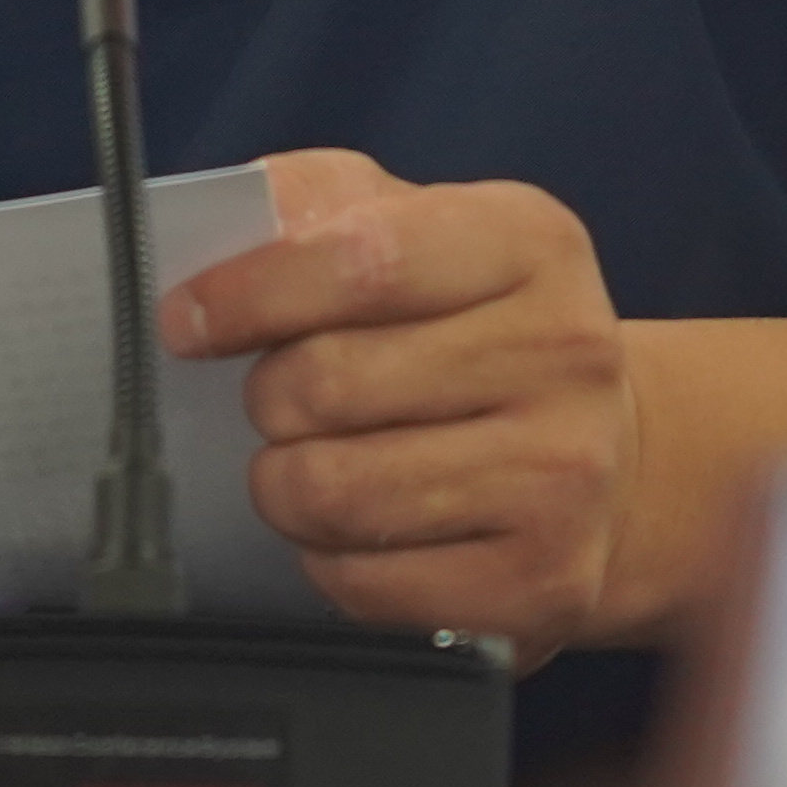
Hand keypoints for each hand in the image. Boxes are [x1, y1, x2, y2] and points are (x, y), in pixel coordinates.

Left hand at [163, 147, 638, 657]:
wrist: (599, 451)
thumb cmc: (475, 328)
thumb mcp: (417, 225)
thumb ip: (317, 202)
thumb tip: (226, 232)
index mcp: (530, 242)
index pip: (364, 258)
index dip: (252, 292)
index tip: (187, 320)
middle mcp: (566, 353)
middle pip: (329, 383)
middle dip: (267, 396)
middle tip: (278, 400)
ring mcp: (563, 476)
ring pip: (334, 492)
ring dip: (283, 484)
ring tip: (309, 463)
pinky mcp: (541, 582)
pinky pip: (363, 584)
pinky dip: (327, 559)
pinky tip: (358, 528)